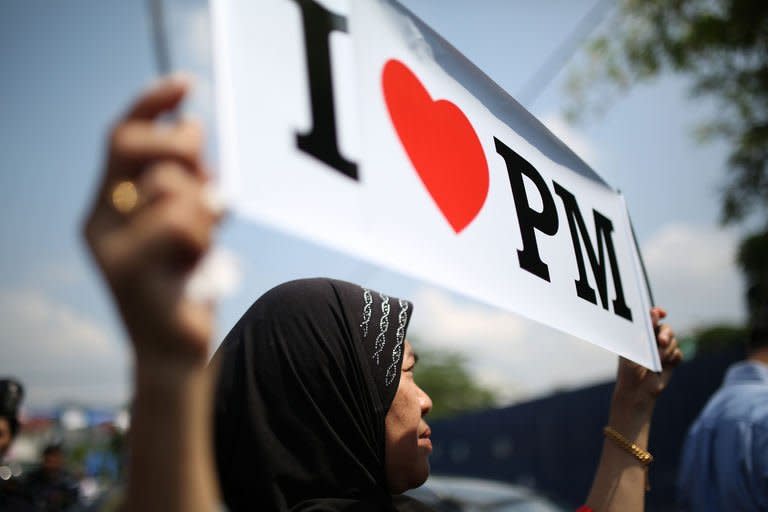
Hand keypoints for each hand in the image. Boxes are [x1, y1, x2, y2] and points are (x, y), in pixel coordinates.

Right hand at [83, 75, 221, 366]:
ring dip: (204, 210)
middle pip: (135, 145)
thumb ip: (185, 179)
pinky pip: (181, 223)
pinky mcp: (129, 271)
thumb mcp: (190, 221)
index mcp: (111, 204)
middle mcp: (100, 220)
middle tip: (207, 173)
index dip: (151, 104)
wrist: (175, 349)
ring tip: (204, 242)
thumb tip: (192, 127)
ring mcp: (110, 246)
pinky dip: (204, 238)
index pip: (123, 137)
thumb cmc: (185, 282)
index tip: (186, 84)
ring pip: (171, 186)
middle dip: (181, 147)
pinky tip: (199, 264)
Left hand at [613, 307, 682, 411]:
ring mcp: (662, 350)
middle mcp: (652, 340)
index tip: (661, 313)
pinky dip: (674, 357)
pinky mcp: (671, 360)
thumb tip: (654, 313)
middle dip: (666, 334)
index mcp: (640, 334)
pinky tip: (666, 364)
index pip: (651, 318)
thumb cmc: (629, 369)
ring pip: (674, 341)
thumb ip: (645, 330)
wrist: (637, 391)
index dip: (657, 313)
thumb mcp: (635, 347)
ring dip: (667, 349)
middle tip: (662, 341)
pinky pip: (678, 353)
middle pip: (666, 328)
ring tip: (658, 360)